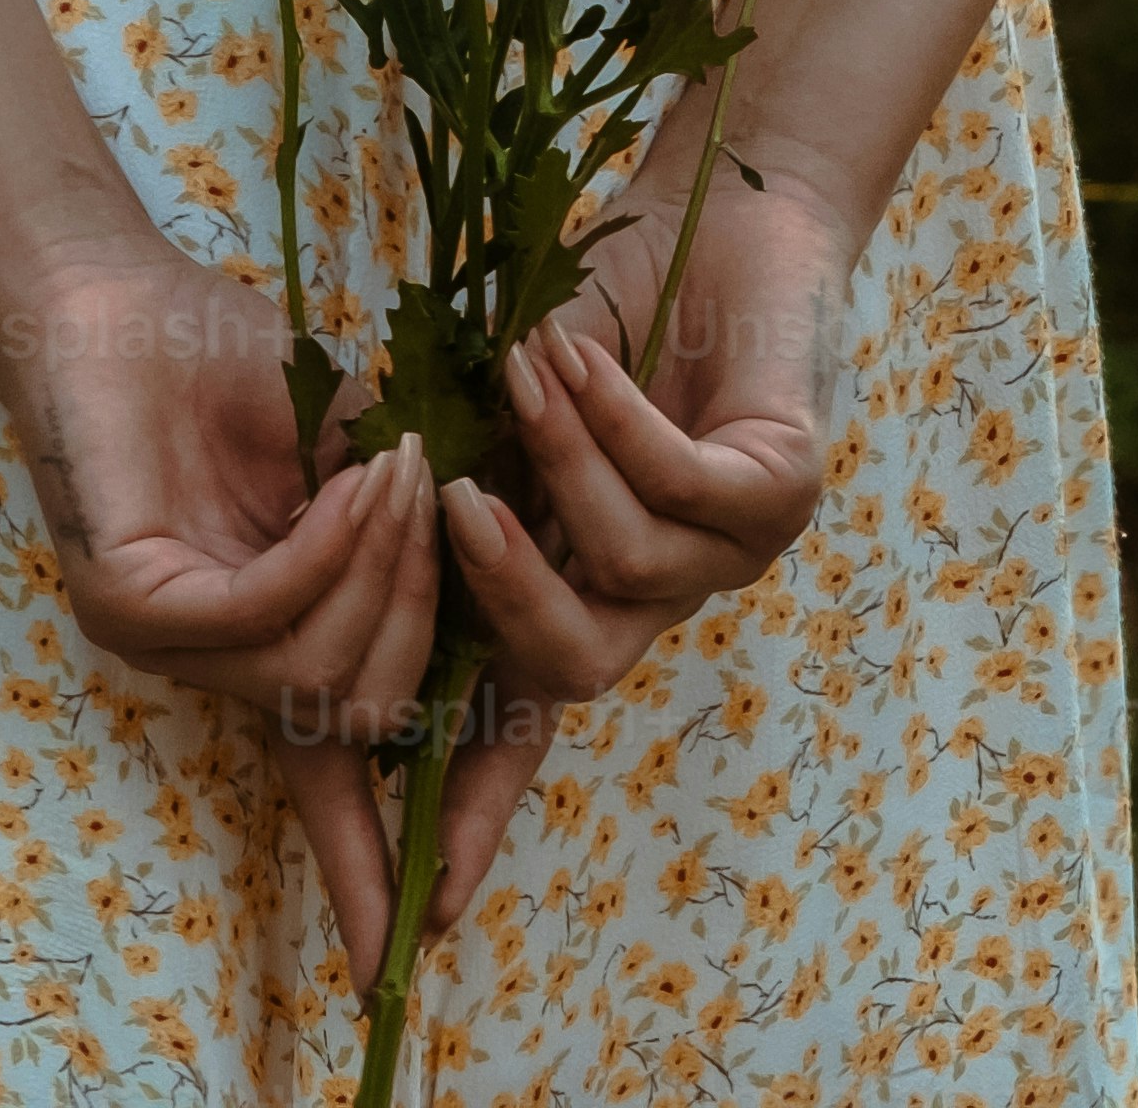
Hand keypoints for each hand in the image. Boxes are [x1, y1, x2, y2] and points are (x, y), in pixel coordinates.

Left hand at [0, 241, 437, 918]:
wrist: (121, 296)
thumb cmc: (230, 368)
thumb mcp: (362, 463)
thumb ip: (417, 545)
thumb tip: (512, 611)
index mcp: (266, 645)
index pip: (327, 791)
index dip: (374, 871)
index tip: (412, 948)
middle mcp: (211, 666)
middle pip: (363, 720)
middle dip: (428, 616)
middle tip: (444, 496)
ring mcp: (165, 642)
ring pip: (321, 677)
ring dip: (390, 568)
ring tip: (403, 466)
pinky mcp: (130, 602)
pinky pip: (264, 620)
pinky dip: (331, 550)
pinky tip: (355, 477)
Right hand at [403, 125, 866, 936]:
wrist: (715, 215)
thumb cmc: (595, 308)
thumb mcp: (488, 408)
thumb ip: (443, 490)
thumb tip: (352, 552)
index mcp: (580, 588)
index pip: (516, 726)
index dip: (466, 818)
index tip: (418, 923)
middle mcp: (657, 592)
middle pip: (568, 668)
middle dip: (500, 593)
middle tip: (451, 502)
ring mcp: (731, 552)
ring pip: (623, 572)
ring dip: (560, 465)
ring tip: (528, 365)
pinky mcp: (785, 490)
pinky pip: (682, 491)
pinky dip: (616, 419)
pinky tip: (583, 354)